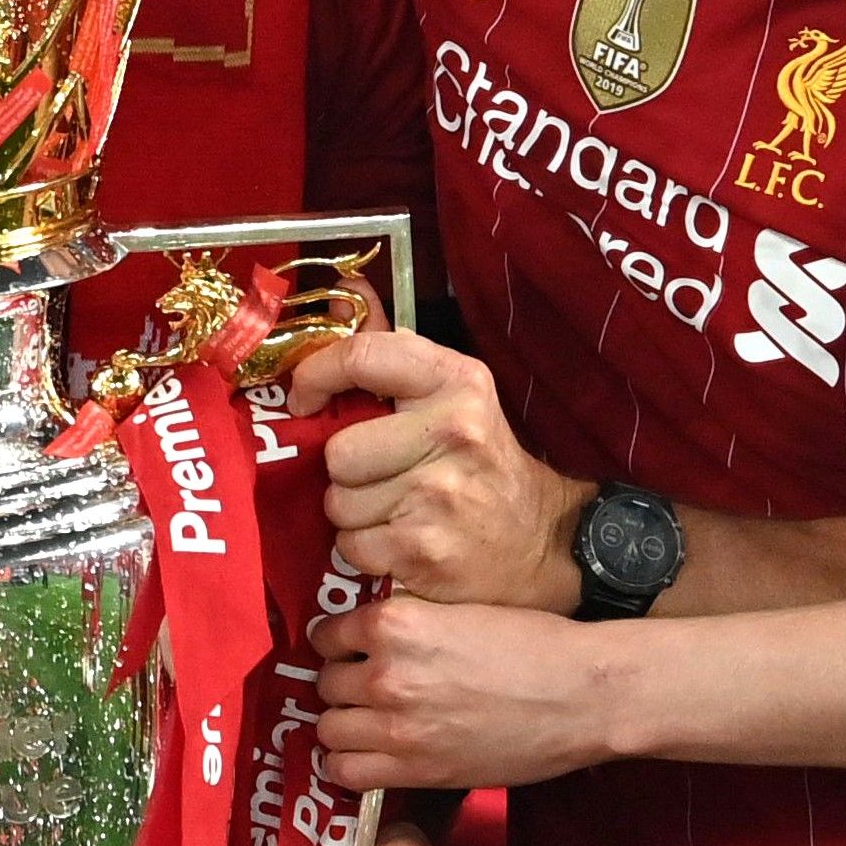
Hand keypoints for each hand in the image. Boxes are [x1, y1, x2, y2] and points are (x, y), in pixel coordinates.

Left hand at [288, 330, 584, 610]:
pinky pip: (350, 545)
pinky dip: (364, 550)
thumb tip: (343, 296)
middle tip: (381, 475)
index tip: (305, 400)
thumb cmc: (481, 463)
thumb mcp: (454, 396)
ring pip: (339, 502)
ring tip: (395, 509)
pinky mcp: (422, 548)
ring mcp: (437, 493)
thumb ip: (393, 353)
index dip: (316, 375)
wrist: (540, 541)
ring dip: (355, 512)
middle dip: (347, 469)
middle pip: (339, 450)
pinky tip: (399, 541)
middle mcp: (452, 431)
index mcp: (457, 382)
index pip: (363, 356)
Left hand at [311, 591, 626, 791]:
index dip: (341, 644)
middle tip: (369, 689)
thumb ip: (409, 626)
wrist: (582, 695)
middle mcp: (385, 673)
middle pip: (325, 682)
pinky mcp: (415, 769)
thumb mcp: (459, 612)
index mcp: (396, 623)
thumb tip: (371, 638)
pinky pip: (345, 771)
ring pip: (328, 727)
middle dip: (344, 684)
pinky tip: (371, 754)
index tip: (353, 651)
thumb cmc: (535, 646)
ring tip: (371, 723)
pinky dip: (350, 763)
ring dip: (345, 724)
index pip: (328, 634)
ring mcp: (396, 726)